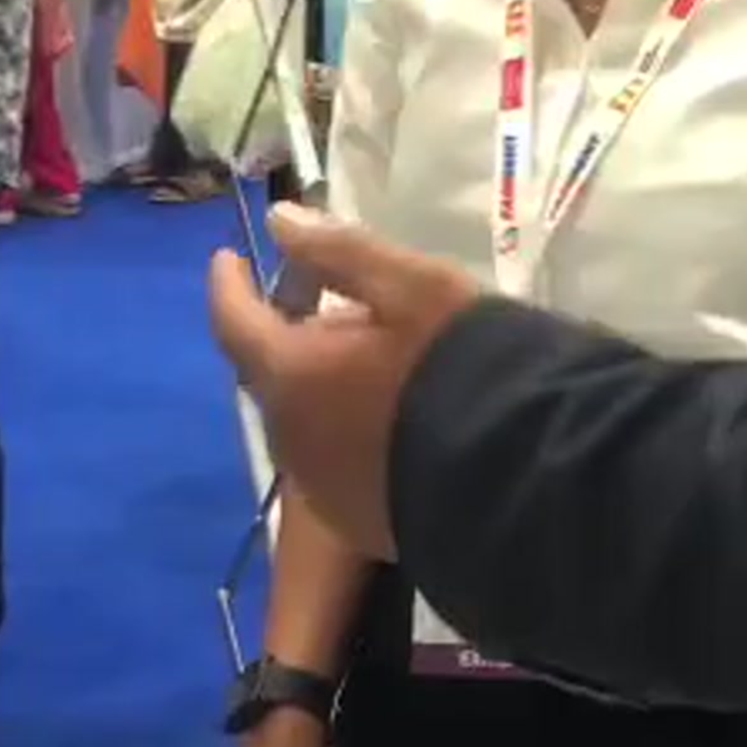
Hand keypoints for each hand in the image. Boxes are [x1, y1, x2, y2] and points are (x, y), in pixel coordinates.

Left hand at [210, 206, 476, 557]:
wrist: (517, 473)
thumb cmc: (460, 362)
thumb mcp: (412, 287)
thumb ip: (340, 252)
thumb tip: (278, 221)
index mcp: (292, 375)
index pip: (236, 321)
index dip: (229, 285)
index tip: (229, 257)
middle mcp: (290, 437)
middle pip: (272, 376)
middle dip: (289, 336)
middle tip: (322, 303)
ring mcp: (322, 489)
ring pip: (303, 424)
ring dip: (319, 389)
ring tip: (365, 364)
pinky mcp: (359, 524)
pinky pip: (335, 465)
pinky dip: (346, 433)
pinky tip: (389, 424)